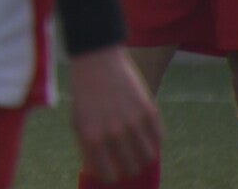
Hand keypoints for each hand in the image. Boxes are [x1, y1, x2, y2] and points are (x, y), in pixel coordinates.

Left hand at [66, 46, 160, 183]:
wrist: (96, 60)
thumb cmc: (84, 93)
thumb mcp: (79, 120)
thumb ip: (90, 147)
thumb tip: (100, 170)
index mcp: (91, 137)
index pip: (107, 174)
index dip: (111, 177)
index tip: (112, 174)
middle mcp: (112, 133)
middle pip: (130, 168)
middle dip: (128, 169)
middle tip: (126, 162)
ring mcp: (132, 123)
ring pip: (148, 157)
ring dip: (142, 157)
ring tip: (136, 150)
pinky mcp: (148, 111)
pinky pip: (158, 139)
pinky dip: (152, 140)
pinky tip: (143, 133)